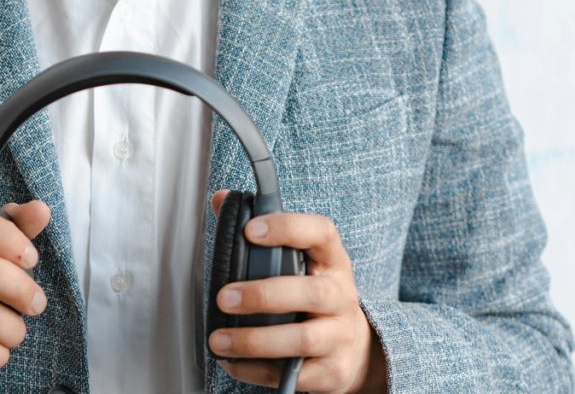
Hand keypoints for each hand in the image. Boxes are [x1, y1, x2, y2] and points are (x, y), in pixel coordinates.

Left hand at [207, 191, 386, 393]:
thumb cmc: (313, 291)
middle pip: (310, 293)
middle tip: (223, 297)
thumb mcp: (299, 258)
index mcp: (331, 260)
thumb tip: (219, 199)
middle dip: (262, 296)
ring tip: (219, 339)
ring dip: (254, 340)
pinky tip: (232, 362)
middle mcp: (341, 296)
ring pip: (301, 340)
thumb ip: (257, 227)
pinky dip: (257, 371)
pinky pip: (293, 375)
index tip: (249, 229)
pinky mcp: (332, 373)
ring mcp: (340, 336)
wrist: (355, 347)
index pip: (319, 232)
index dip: (286, 228)